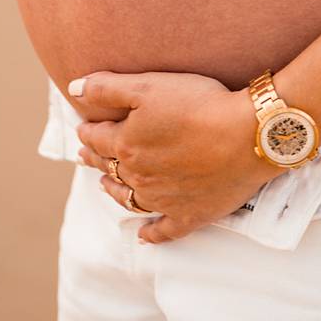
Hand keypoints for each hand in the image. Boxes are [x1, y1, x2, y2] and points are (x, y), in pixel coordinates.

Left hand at [70, 69, 278, 243]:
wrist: (246, 136)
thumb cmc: (199, 105)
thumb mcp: (148, 85)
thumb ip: (108, 87)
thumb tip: (75, 88)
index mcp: (126, 145)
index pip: (97, 138)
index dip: (88, 131)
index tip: (83, 129)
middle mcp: (139, 177)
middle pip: (111, 168)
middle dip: (96, 160)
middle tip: (87, 155)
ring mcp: (164, 200)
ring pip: (130, 199)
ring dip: (115, 192)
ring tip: (106, 186)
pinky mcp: (189, 216)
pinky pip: (164, 231)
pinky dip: (151, 234)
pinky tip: (144, 235)